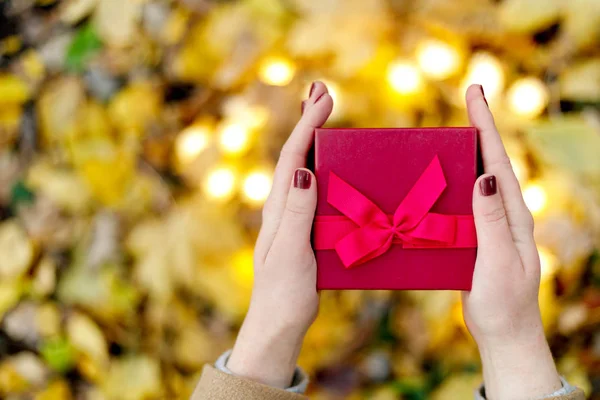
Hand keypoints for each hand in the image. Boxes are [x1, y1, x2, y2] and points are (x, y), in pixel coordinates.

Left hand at [226, 82, 332, 387]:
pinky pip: (316, 192)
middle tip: (322, 92)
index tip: (323, 97)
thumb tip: (304, 169)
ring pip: (305, 170)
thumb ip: (297, 213)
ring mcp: (293, 218)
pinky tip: (337, 168)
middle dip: (308, 121)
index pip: (292, 157)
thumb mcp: (291, 252)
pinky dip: (326, 169)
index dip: (307, 125)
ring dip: (315, 141)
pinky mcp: (305, 230)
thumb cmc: (282, 292)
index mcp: (279, 209)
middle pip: (295, 155)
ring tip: (327, 116)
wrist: (278, 323)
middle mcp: (283, 207)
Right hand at [462, 85, 561, 398]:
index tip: (476, 92)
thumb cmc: (504, 301)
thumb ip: (492, 220)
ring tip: (446, 131)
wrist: (503, 334)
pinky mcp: (473, 238)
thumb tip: (484, 175)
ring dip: (463, 154)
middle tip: (468, 98)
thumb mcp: (498, 260)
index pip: (499, 161)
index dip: (487, 125)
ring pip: (474, 181)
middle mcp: (503, 214)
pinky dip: (449, 183)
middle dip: (479, 128)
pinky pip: (460, 203)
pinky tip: (434, 180)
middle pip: (490, 162)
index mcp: (514, 215)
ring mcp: (489, 225)